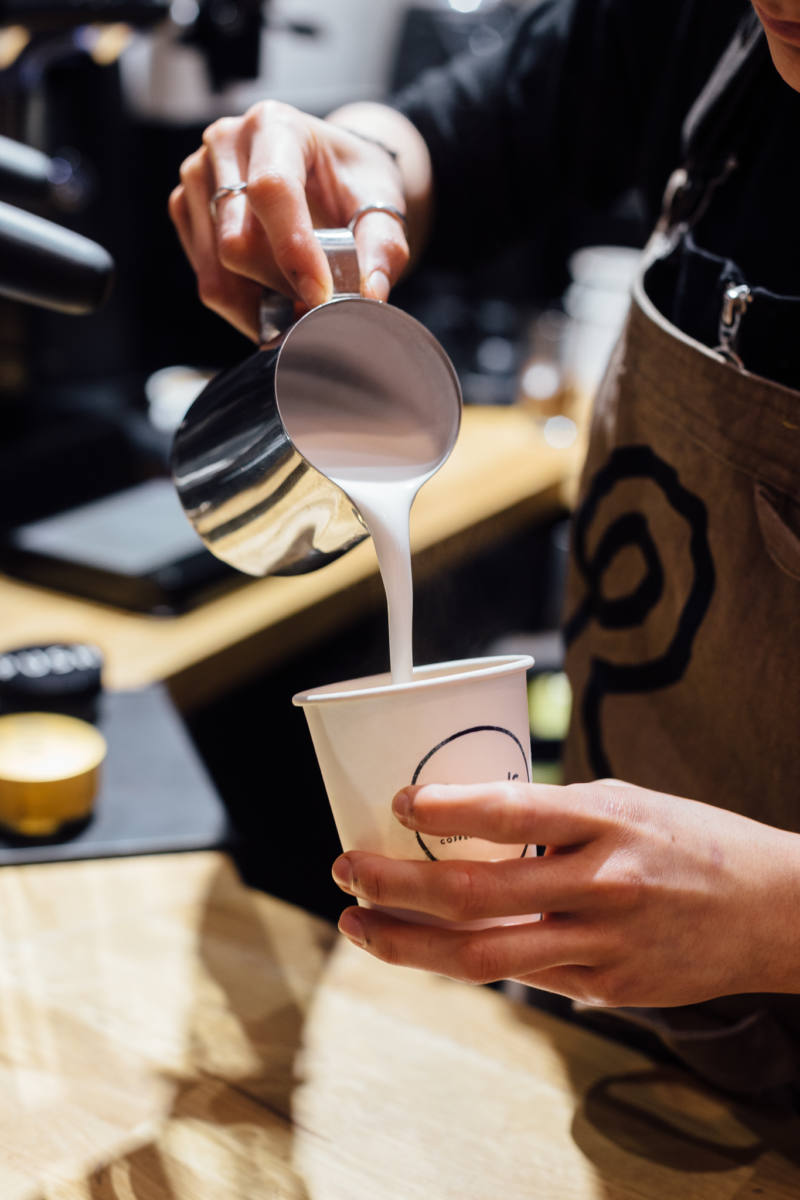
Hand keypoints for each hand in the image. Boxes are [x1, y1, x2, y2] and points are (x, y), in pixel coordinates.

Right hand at [168, 100, 421, 340]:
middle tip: (320, 305)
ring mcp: (198, 175)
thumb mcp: (382, 205)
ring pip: (219, 272)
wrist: (329, 171)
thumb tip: (369, 295)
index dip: (295, 252)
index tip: (322, 296)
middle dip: (283, 287)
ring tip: (299, 303)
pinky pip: (208, 281)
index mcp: (276, 125)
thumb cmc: (353, 182)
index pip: (272, 191)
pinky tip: (272, 296)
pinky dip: (244, 305)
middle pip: (238, 243)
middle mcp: (225, 142)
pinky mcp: (185, 209)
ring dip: (264, 304)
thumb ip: (382, 248)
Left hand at [332, 779, 799, 1006]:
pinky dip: (469, 958)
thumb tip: (466, 822)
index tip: (396, 802)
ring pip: (482, 954)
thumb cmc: (691, 839)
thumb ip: (552, 815)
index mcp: (606, 819)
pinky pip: (524, 975)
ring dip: (406, 943)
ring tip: (357, 926)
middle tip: (344, 869)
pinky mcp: (607, 988)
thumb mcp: (626, 801)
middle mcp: (600, 883)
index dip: (444, 806)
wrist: (774, 910)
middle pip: (474, 894)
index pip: (510, 809)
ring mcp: (603, 945)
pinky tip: (432, 945)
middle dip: (393, 884)